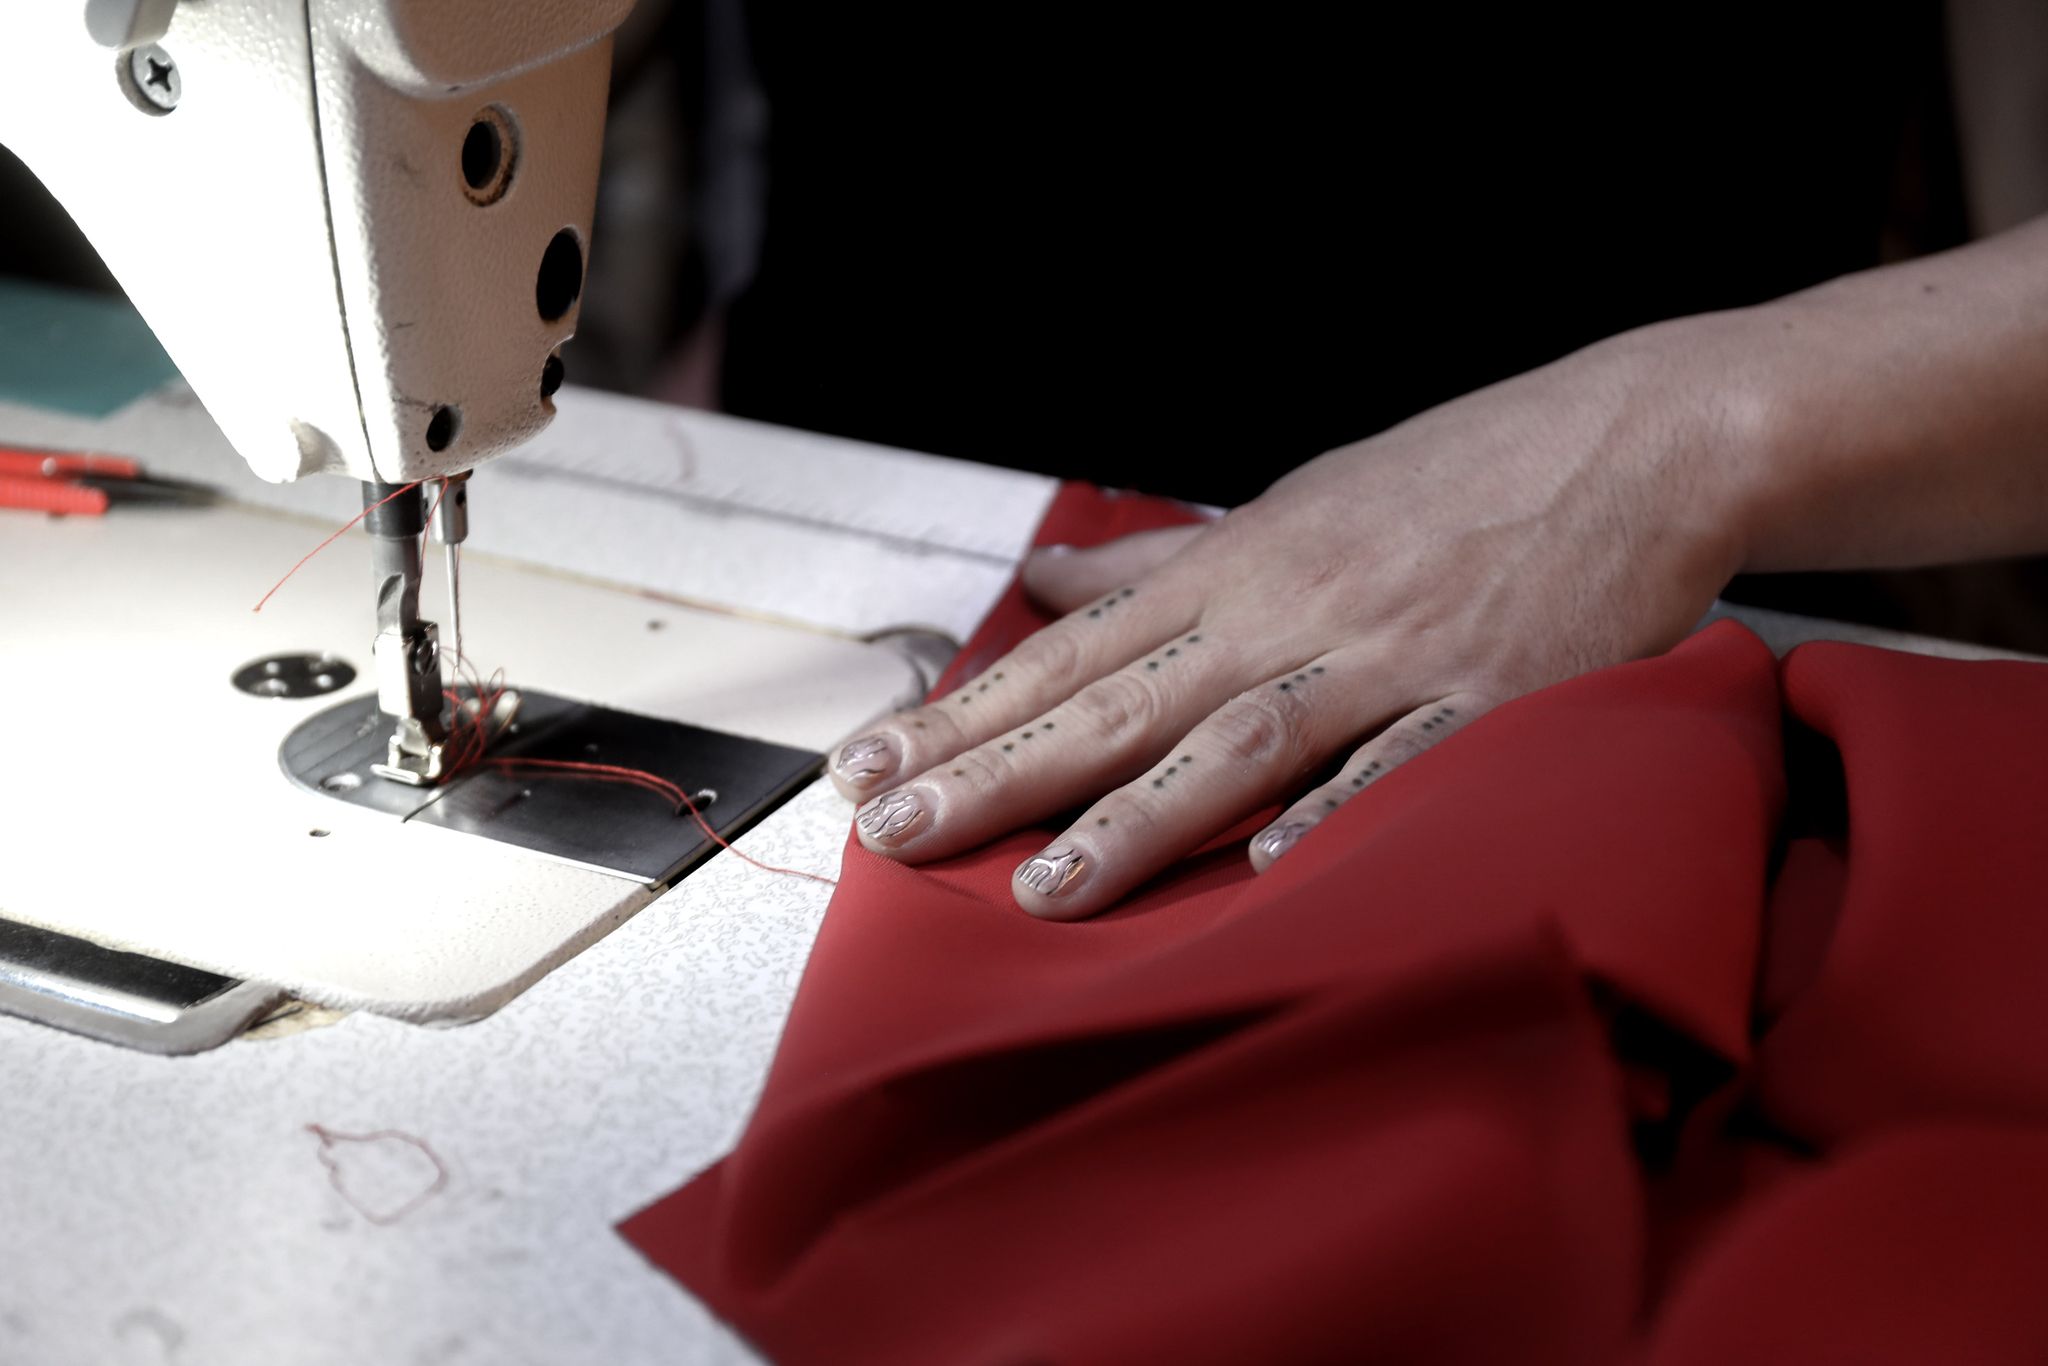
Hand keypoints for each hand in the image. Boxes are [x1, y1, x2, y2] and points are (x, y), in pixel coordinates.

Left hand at [828, 320, 1760, 917]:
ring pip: (1238, 741)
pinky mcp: (1490, 699)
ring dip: (1137, 819)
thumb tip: (1046, 578)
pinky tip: (1274, 869)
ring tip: (1041, 888)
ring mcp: (1388, 655)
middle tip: (893, 829)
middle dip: (998, 771)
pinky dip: (1339, 812)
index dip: (966, 712)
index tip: (871, 764)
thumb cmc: (1456, 478)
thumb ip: (1161, 562)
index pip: (1071, 651)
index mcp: (1239, 565)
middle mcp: (1292, 609)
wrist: (1634, 440)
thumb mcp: (1294, 502)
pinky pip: (1403, 763)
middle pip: (1120, 701)